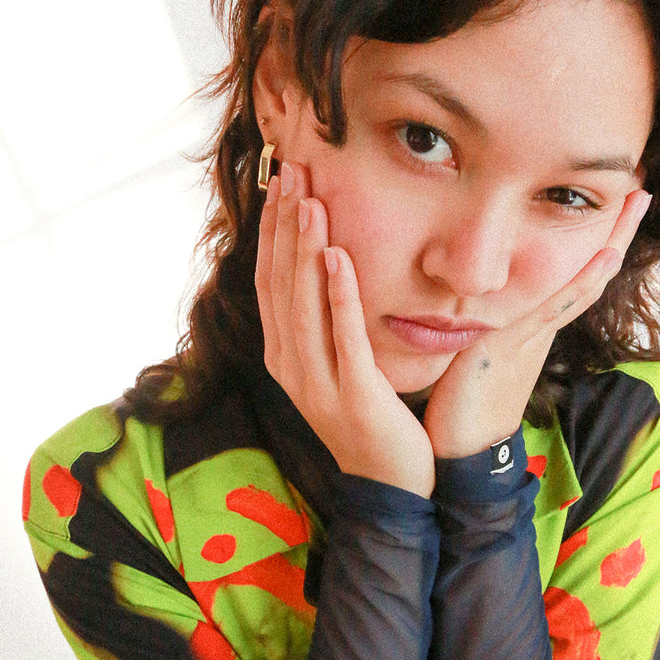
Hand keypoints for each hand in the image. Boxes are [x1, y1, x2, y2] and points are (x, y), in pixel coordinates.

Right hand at [256, 162, 435, 497]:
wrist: (390, 485)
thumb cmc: (369, 420)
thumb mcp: (336, 368)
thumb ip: (324, 325)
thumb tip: (324, 267)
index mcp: (283, 357)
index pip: (270, 282)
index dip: (272, 233)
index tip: (281, 186)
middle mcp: (291, 367)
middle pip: (280, 284)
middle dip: (284, 226)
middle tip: (291, 174)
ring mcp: (318, 383)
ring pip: (304, 304)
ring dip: (306, 249)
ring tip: (311, 202)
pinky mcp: (353, 393)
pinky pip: (343, 335)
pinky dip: (338, 293)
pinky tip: (339, 256)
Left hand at [423, 190, 652, 458]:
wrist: (461, 453)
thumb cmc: (458, 407)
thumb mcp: (469, 354)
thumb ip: (472, 330)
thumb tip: (461, 306)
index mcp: (530, 329)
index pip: (569, 278)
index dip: (593, 245)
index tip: (613, 206)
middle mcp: (539, 328)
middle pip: (588, 272)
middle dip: (616, 231)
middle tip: (642, 190)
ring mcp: (532, 337)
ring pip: (581, 282)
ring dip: (611, 241)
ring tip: (636, 203)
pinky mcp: (515, 347)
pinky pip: (555, 309)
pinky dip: (582, 282)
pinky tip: (604, 256)